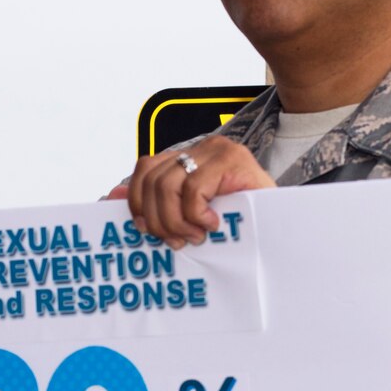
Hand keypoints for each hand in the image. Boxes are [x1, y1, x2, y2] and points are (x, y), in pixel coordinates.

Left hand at [124, 137, 274, 246]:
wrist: (281, 224)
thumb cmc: (239, 222)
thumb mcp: (189, 217)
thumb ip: (153, 204)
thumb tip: (109, 196)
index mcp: (188, 158)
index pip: (144, 169)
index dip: (138, 202)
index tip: (147, 229)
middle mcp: (201, 149)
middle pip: (152, 180)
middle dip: (158, 219)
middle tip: (177, 241)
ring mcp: (217, 151)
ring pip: (168, 185)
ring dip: (176, 220)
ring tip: (195, 235)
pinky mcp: (232, 160)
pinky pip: (193, 189)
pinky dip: (196, 214)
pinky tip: (212, 224)